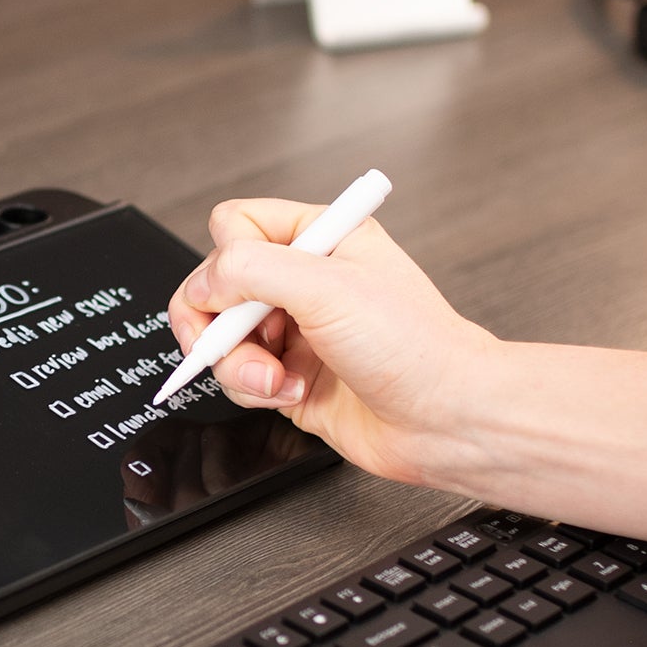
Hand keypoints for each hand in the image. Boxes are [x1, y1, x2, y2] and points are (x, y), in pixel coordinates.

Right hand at [166, 197, 498, 485]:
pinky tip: (293, 394)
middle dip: (221, 324)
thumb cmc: (417, 349)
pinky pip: (240, 379)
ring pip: (222, 338)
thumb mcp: (326, 287)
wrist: (445, 420)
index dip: (224, 263)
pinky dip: (256, 392)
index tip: (237, 296)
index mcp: (320, 238)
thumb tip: (201, 284)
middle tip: (236, 343)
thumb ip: (250, 270)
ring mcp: (296, 331)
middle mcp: (305, 281)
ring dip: (240, 366)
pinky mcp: (290, 377)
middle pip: (216, 287)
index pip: (234, 226)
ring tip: (277, 380)